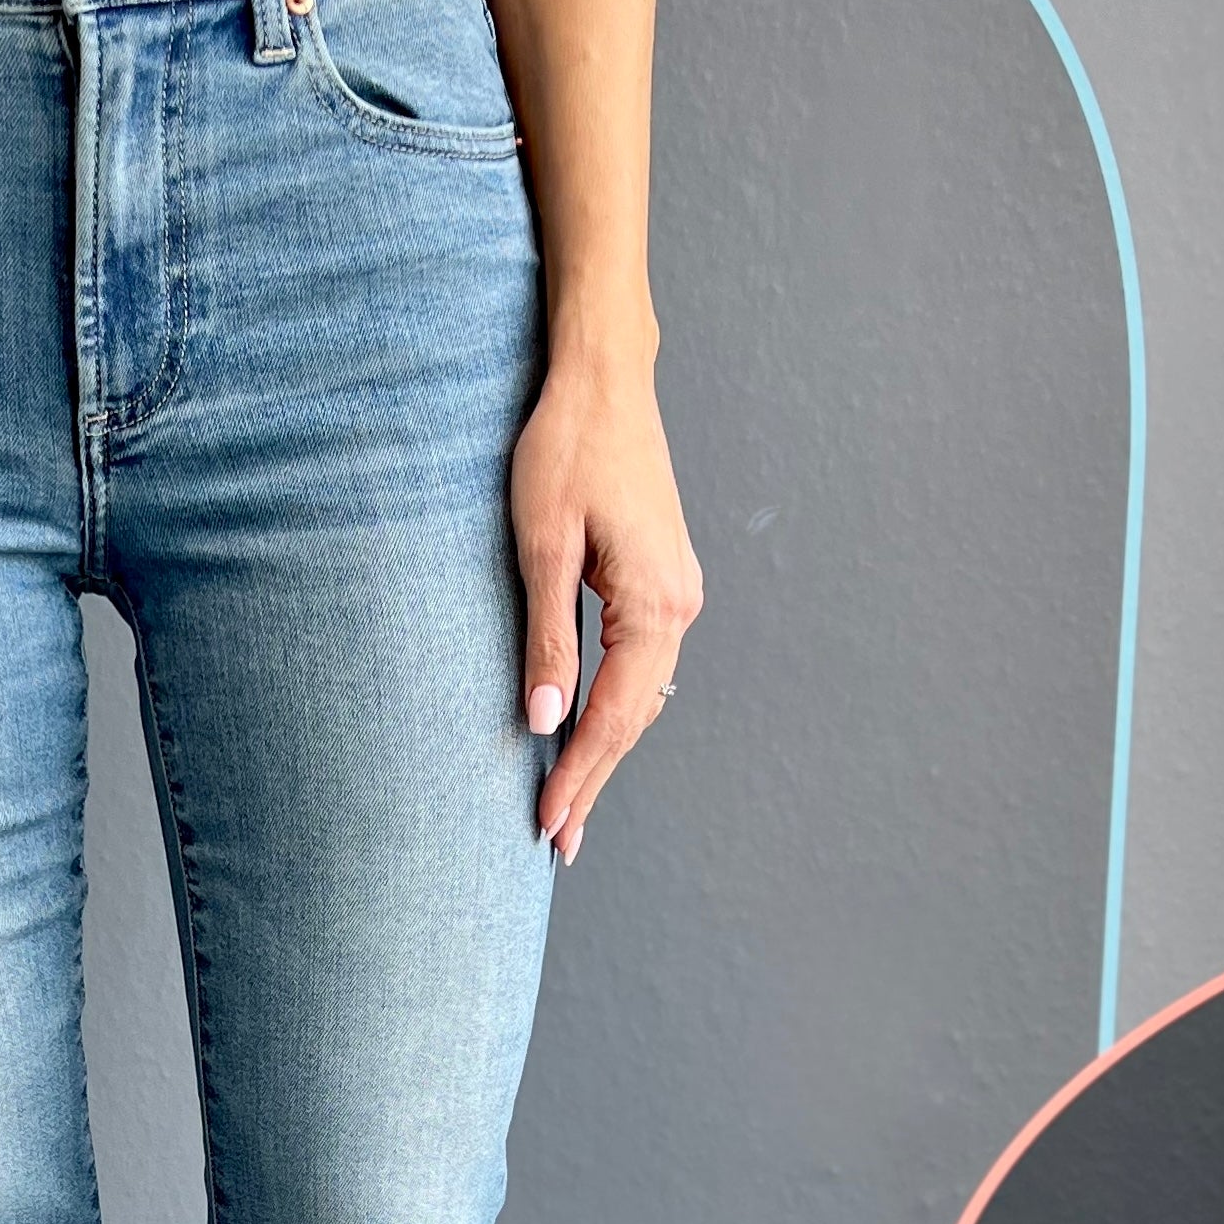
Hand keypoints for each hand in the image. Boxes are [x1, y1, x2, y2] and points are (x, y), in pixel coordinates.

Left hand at [513, 357, 701, 860]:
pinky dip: (614, 709)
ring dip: (604, 752)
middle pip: (636, 718)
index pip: (613, 715)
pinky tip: (588, 736)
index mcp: (655, 603)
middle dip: (594, 782)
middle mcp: (680, 605)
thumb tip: (543, 723)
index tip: (545, 827)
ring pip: (642, 696)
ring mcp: (678, 592)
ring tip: (568, 807)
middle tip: (557, 845)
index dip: (578, 776)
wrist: (604, 378)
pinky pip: (641, 666)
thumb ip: (546, 638)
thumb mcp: (542, 545)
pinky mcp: (662, 580)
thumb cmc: (566, 448)